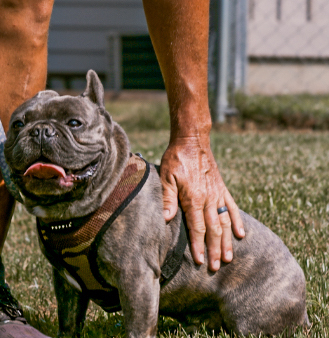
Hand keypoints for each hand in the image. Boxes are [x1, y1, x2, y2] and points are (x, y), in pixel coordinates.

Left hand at [159, 137, 244, 271]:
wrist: (192, 140)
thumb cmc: (176, 158)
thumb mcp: (166, 176)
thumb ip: (167, 198)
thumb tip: (165, 218)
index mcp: (193, 197)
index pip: (197, 227)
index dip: (198, 245)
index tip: (199, 261)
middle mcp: (208, 198)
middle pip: (213, 229)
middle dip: (214, 249)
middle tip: (216, 267)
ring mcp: (217, 194)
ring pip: (224, 222)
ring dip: (226, 241)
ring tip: (228, 258)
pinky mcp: (222, 188)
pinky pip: (232, 207)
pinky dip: (237, 221)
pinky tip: (241, 234)